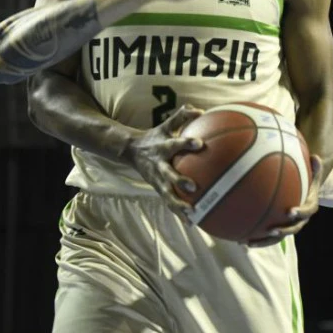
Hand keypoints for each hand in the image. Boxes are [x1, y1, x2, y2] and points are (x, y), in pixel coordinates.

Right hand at [125, 104, 203, 223]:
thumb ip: (182, 116)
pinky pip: (169, 202)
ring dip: (179, 204)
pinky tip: (192, 222)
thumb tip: (201, 110)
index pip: (176, 143)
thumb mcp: (166, 124)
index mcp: (163, 147)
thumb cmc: (156, 136)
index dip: (187, 143)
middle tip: (194, 186)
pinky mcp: (157, 188)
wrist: (131, 151)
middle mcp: (160, 164)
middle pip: (169, 174)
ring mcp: (157, 179)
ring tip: (192, 212)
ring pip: (167, 193)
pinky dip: (179, 212)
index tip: (200, 143)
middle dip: (180, 180)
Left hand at [245, 155, 322, 247]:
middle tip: (272, 230)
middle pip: (292, 229)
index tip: (290, 211)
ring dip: (264, 241)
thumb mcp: (314, 173)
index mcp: (309, 206)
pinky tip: (239, 240)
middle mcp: (300, 219)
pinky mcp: (278, 227)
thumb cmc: (308, 181)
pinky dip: (255, 238)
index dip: (300, 213)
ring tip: (249, 242)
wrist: (307, 194)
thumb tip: (316, 156)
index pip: (307, 211)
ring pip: (277, 237)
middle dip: (282, 231)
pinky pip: (267, 235)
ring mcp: (288, 225)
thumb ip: (315, 167)